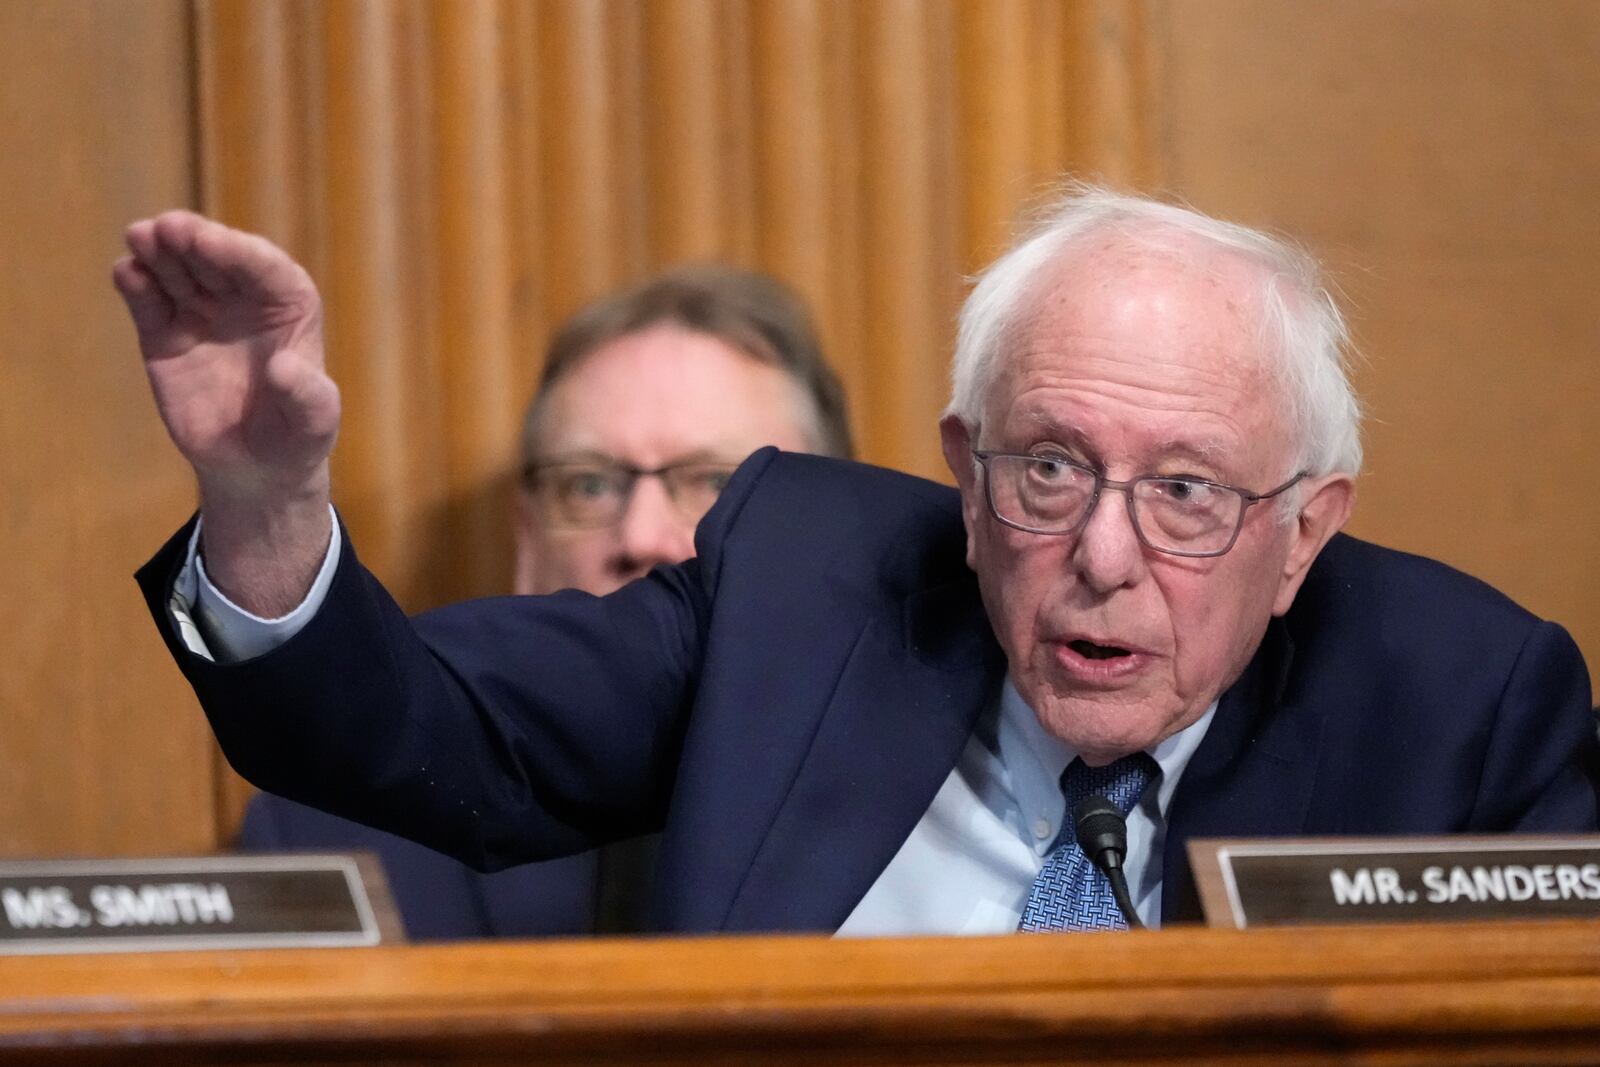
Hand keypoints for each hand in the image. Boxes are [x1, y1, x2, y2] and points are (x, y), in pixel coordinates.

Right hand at [114, 212, 339, 614]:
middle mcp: (244, 298)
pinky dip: (137, 285)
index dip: (238, 251)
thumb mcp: (314, 421)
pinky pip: (149, 302)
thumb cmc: (296, 435)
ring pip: (178, 270)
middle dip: (193, 239)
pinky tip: (127, 273)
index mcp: (289, 305)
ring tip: (140, 237)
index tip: (210, 243)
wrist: (256, 467)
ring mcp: (202, 312)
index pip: (265, 267)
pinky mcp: (165, 335)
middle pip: (216, 258)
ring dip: (159, 251)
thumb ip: (307, 394)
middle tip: (167, 229)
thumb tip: (283, 368)